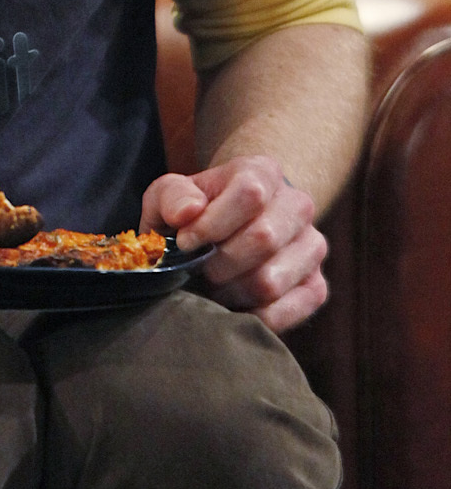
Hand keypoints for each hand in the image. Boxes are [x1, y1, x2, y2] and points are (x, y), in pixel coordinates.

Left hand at [139, 153, 326, 332]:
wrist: (226, 232)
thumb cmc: (196, 212)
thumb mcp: (171, 195)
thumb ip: (172, 196)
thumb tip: (188, 213)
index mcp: (265, 172)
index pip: (250, 193)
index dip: (213, 223)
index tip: (184, 242)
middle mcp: (298, 206)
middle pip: (264, 238)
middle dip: (219, 262)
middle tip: (199, 269)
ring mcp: (312, 248)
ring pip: (272, 280)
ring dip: (231, 291)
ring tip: (214, 285)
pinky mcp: (317, 287)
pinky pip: (285, 312)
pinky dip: (250, 316)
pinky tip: (233, 304)